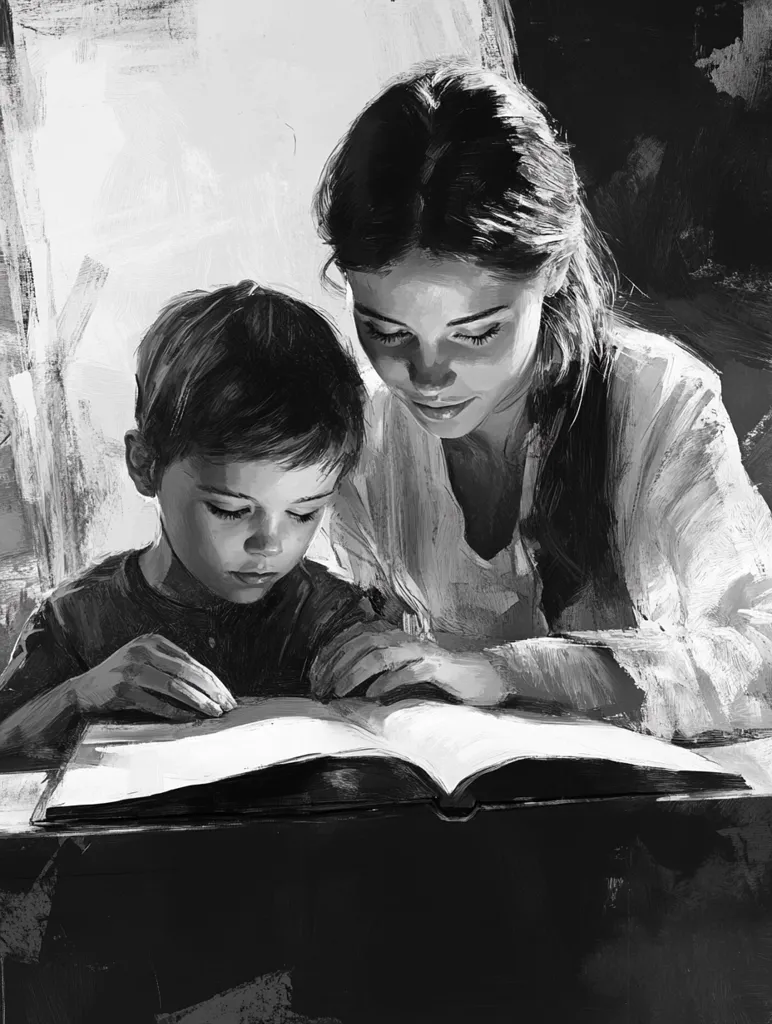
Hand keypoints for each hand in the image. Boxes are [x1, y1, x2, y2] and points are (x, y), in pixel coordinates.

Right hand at [69, 634, 236, 720]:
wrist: (81, 691)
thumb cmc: (120, 680)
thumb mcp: (145, 664)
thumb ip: (171, 668)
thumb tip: (210, 687)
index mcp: (152, 641)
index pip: (191, 661)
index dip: (212, 680)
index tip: (227, 695)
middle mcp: (142, 650)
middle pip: (187, 671)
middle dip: (211, 690)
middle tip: (227, 705)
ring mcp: (131, 667)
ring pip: (175, 686)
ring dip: (198, 701)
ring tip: (214, 712)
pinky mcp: (122, 688)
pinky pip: (156, 702)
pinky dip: (175, 712)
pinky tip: (190, 719)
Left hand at [311, 622, 505, 704]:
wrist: (477, 676)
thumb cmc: (432, 675)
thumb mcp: (398, 668)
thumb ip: (373, 668)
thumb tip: (336, 682)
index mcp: (390, 635)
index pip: (350, 637)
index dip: (328, 655)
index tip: (313, 677)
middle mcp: (402, 638)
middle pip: (360, 643)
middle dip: (336, 665)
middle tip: (321, 689)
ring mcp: (420, 651)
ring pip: (380, 654)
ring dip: (355, 672)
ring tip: (339, 691)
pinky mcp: (437, 667)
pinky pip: (409, 671)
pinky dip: (388, 682)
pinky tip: (373, 695)